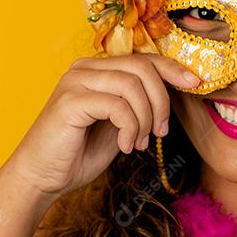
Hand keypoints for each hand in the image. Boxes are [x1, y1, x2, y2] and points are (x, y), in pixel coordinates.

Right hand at [2, 53, 200, 200]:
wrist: (41, 178)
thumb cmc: (78, 153)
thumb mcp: (118, 125)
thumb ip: (137, 105)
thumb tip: (171, 92)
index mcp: (96, 70)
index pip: (143, 58)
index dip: (172, 68)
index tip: (195, 84)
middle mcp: (84, 68)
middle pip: (142, 67)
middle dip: (162, 101)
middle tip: (161, 132)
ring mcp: (75, 82)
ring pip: (132, 85)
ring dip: (146, 118)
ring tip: (140, 142)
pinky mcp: (69, 101)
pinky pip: (117, 106)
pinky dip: (130, 128)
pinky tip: (125, 147)